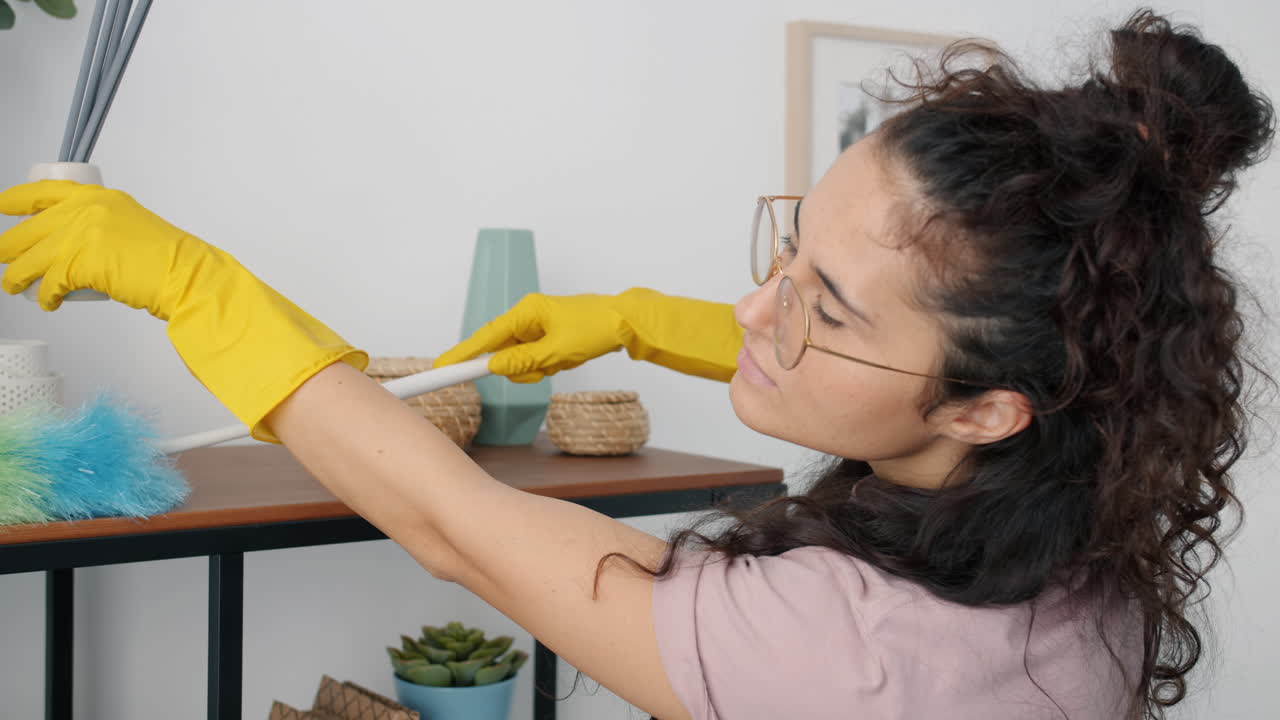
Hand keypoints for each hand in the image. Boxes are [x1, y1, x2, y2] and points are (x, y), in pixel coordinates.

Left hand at [0, 180, 201, 313]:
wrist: (185, 274)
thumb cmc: (167, 258)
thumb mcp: (130, 224)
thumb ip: (101, 225)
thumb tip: (75, 244)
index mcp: (96, 197)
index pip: (42, 191)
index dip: (13, 200)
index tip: (1, 207)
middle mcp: (84, 210)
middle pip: (27, 229)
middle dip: (6, 248)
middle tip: (2, 258)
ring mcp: (80, 236)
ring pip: (28, 259)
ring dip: (15, 277)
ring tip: (13, 286)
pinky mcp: (79, 264)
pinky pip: (48, 283)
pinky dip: (44, 297)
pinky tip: (46, 302)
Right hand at [434, 292, 628, 382]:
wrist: (625, 322)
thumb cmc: (594, 329)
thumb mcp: (557, 351)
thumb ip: (522, 362)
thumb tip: (493, 367)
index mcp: (526, 311)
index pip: (485, 337)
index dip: (463, 354)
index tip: (442, 368)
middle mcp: (527, 316)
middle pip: (502, 352)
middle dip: (520, 368)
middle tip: (544, 367)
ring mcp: (536, 326)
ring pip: (519, 359)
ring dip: (537, 368)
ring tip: (561, 360)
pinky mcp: (546, 335)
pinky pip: (534, 358)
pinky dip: (546, 364)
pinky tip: (565, 358)